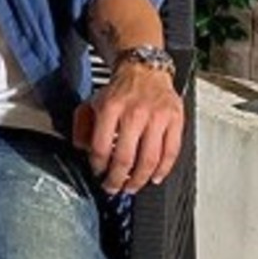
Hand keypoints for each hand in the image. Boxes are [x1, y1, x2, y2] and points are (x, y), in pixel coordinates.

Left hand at [72, 64, 182, 194]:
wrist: (145, 71)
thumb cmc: (119, 91)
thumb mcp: (91, 104)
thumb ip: (82, 127)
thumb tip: (83, 151)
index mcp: (111, 108)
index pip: (101, 147)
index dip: (98, 167)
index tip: (98, 174)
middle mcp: (135, 112)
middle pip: (125, 157)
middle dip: (117, 179)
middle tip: (113, 188)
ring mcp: (158, 116)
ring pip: (149, 158)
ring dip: (139, 179)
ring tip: (132, 187)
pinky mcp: (175, 120)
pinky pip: (171, 151)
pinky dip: (163, 169)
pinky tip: (154, 177)